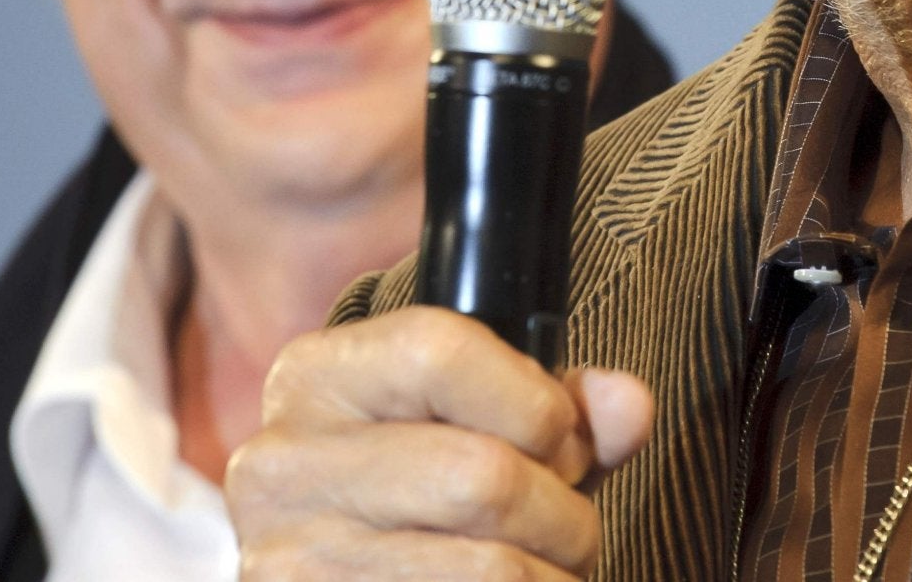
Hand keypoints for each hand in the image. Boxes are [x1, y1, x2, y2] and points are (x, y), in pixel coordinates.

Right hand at [226, 307, 654, 580]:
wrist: (333, 578)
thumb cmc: (419, 503)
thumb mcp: (476, 430)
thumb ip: (557, 412)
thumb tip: (628, 405)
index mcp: (317, 378)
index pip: (439, 351)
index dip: (532, 402)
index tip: (558, 442)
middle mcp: (283, 464)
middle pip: (482, 477)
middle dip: (564, 516)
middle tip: (565, 532)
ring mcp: (289, 560)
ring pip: (490, 571)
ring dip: (549, 578)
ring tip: (541, 573)